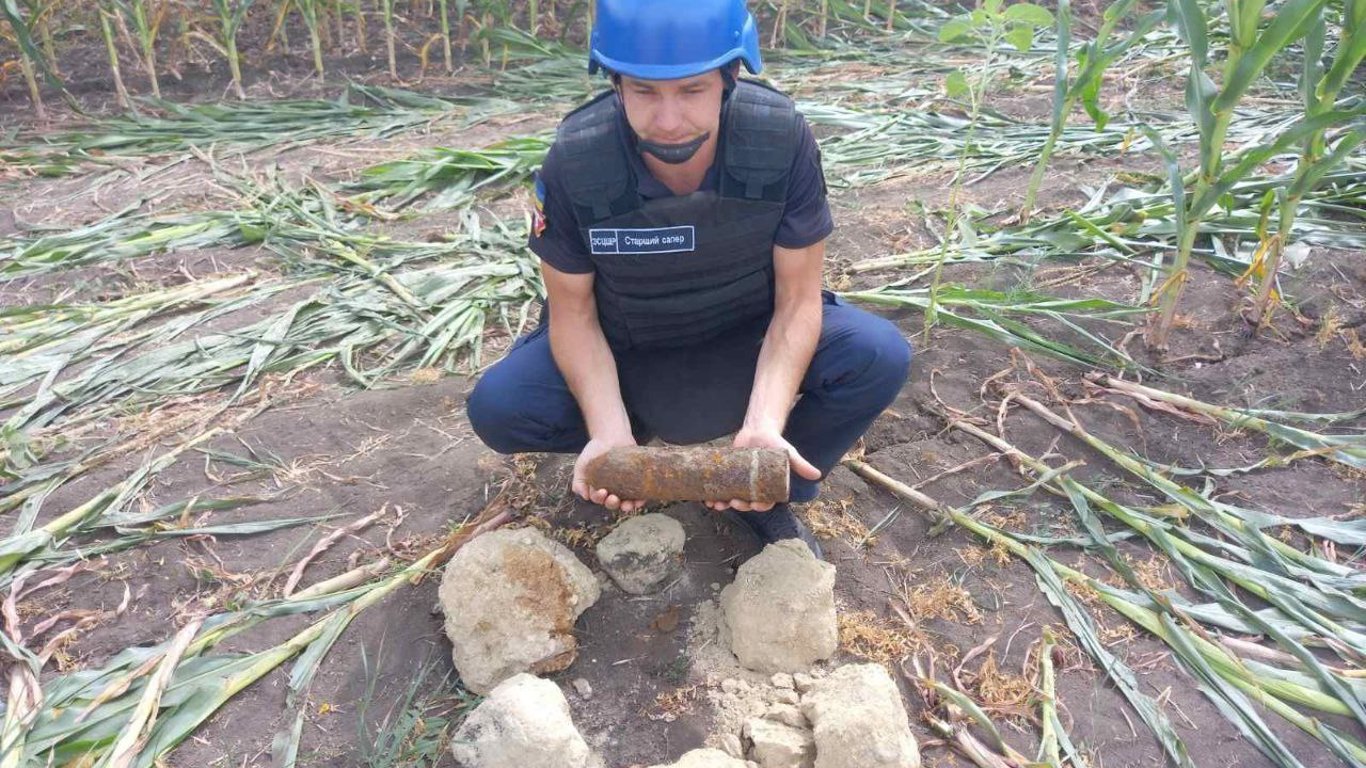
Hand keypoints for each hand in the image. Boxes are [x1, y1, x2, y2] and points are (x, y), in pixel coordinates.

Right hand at [572, 435, 646, 512]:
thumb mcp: (581, 466)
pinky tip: (640, 499)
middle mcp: (612, 491)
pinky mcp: (636, 481)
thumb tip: (585, 496)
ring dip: (627, 507)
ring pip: (626, 502)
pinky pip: (640, 494)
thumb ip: (579, 481)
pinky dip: (640, 500)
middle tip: (613, 498)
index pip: (599, 499)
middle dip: (612, 504)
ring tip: (628, 504)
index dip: (599, 498)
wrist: (610, 436)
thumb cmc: (594, 452)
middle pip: (612, 504)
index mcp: (598, 490)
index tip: (601, 491)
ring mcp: (625, 487)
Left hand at [704, 425, 820, 512]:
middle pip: (746, 503)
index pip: (764, 503)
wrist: (758, 430)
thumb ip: (800, 464)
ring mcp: (739, 483)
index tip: (754, 505)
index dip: (759, 506)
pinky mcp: (728, 476)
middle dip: (739, 506)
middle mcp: (754, 489)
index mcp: (768, 488)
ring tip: (716, 505)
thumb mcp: (788, 454)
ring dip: (723, 504)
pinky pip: (720, 489)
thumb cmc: (775, 443)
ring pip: (731, 499)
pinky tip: (706, 498)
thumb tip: (817, 475)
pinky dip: (713, 495)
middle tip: (733, 503)